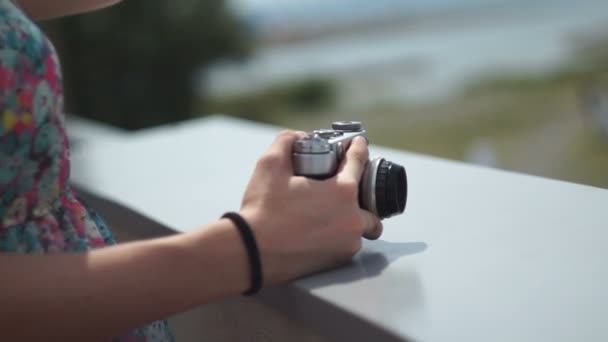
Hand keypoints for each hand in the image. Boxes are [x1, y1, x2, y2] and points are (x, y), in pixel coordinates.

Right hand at [239, 131, 382, 284]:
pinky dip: (339, 236)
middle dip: (362, 193)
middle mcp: (353, 219)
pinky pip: (347, 244)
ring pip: (361, 227)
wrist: (251, 254)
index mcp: (343, 192)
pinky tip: (320, 230)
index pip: (358, 161)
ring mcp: (347, 243)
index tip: (358, 143)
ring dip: (351, 217)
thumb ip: (286, 142)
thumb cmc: (262, 211)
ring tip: (329, 212)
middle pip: (371, 202)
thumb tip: (297, 137)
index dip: (358, 147)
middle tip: (342, 188)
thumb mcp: (270, 165)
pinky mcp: (337, 261)